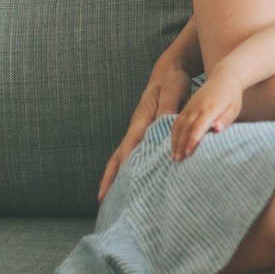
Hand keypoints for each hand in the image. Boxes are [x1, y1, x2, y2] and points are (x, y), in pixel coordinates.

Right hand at [100, 49, 194, 199]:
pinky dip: (130, 167)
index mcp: (141, 121)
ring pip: (125, 157)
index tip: (108, 188)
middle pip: (119, 158)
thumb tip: (163, 125)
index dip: (117, 169)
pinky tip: (132, 180)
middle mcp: (136, 129)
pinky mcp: (145, 133)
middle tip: (101, 201)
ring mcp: (138, 132)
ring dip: (117, 176)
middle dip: (109, 179)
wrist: (169, 72)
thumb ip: (168, 107)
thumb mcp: (173, 90)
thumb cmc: (172, 81)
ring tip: (111, 197)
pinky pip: (135, 153)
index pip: (126, 149)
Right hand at [172, 76, 244, 160]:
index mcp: (209, 108)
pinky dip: (173, 134)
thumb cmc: (232, 97)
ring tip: (174, 156)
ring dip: (175, 141)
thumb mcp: (233, 108)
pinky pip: (176, 121)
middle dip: (181, 145)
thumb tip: (217, 129)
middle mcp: (196, 108)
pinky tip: (173, 144)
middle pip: (185, 128)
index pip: (199, 126)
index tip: (189, 153)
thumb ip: (225, 119)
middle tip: (178, 160)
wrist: (224, 78)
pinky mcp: (187, 107)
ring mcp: (190, 107)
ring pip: (178, 126)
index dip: (193, 140)